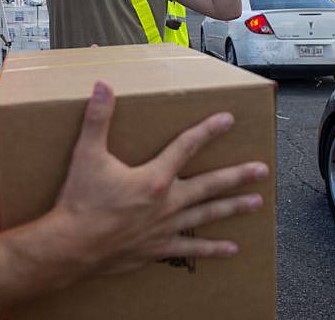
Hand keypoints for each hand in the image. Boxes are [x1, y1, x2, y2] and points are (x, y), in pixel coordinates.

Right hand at [54, 82, 267, 273]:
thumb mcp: (86, 155)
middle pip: (209, 186)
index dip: (208, 131)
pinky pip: (191, 249)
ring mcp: (165, 228)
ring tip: (257, 203)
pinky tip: (231, 249)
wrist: (71, 247)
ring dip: (233, 208)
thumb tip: (103, 86)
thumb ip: (98, 119)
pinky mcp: (158, 249)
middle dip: (237, 176)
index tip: (228, 120)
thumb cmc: (80, 201)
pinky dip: (212, 249)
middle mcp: (167, 203)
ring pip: (207, 216)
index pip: (186, 147)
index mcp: (154, 178)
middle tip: (262, 170)